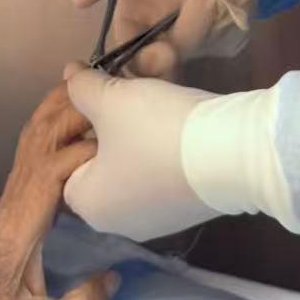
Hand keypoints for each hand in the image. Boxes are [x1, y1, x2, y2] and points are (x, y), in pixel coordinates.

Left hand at [0, 83, 119, 299]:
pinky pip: (37, 145)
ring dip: (62, 108)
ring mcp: (14, 192)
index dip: (80, 153)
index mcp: (21, 229)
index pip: (48, 175)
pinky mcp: (19, 192)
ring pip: (35, 136)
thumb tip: (114, 277)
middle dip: (73, 113)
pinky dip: (56, 119)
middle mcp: (16, 200)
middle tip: (114, 95)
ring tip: (99, 87)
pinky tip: (78, 110)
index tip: (116, 147)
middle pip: (40, 141)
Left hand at [63, 63, 219, 241]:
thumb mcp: (111, 99)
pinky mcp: (188, 211)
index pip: (67, 161)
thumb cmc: (155, 130)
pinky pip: (164, 172)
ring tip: (157, 99)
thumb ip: (82, 87)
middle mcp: (119, 223)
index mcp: (89, 204)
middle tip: (129, 92)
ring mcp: (157, 221)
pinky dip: (166, 146)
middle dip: (114, 123)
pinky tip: (180, 120)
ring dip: (141, 131)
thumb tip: (69, 76)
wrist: (232, 153)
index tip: (99, 98)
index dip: (81, 125)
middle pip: (103, 161)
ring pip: (135, 163)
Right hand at [71, 0, 273, 77]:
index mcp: (135, 22)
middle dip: (180, 41)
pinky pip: (236, 26)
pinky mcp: (233, 30)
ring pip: (205, 42)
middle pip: (171, 58)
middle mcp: (166, 36)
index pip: (131, 59)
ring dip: (211, 7)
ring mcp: (202, 37)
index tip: (158, 52)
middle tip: (182, 22)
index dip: (142, 65)